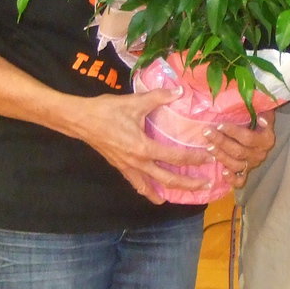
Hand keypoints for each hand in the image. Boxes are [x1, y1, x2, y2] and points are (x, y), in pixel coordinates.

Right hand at [68, 88, 210, 203]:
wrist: (80, 120)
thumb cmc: (108, 111)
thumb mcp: (136, 101)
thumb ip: (160, 97)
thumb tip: (180, 91)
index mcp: (143, 148)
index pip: (175, 156)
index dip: (194, 158)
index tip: (209, 158)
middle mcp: (137, 162)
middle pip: (167, 178)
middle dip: (187, 183)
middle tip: (205, 185)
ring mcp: (127, 167)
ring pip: (150, 185)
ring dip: (166, 191)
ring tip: (180, 197)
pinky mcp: (119, 166)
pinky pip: (135, 182)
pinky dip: (146, 189)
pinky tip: (151, 193)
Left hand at [204, 109, 275, 187]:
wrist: (263, 136)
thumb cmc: (260, 123)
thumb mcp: (265, 115)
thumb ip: (265, 115)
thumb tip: (260, 116)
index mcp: (266, 140)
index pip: (248, 138)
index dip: (233, 132)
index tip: (219, 125)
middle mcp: (260, 154)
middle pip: (238, 151)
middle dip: (221, 141)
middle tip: (207, 132)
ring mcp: (253, 165)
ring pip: (235, 164)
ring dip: (221, 156)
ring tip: (208, 147)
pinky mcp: (247, 173)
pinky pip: (240, 181)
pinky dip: (231, 179)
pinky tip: (223, 173)